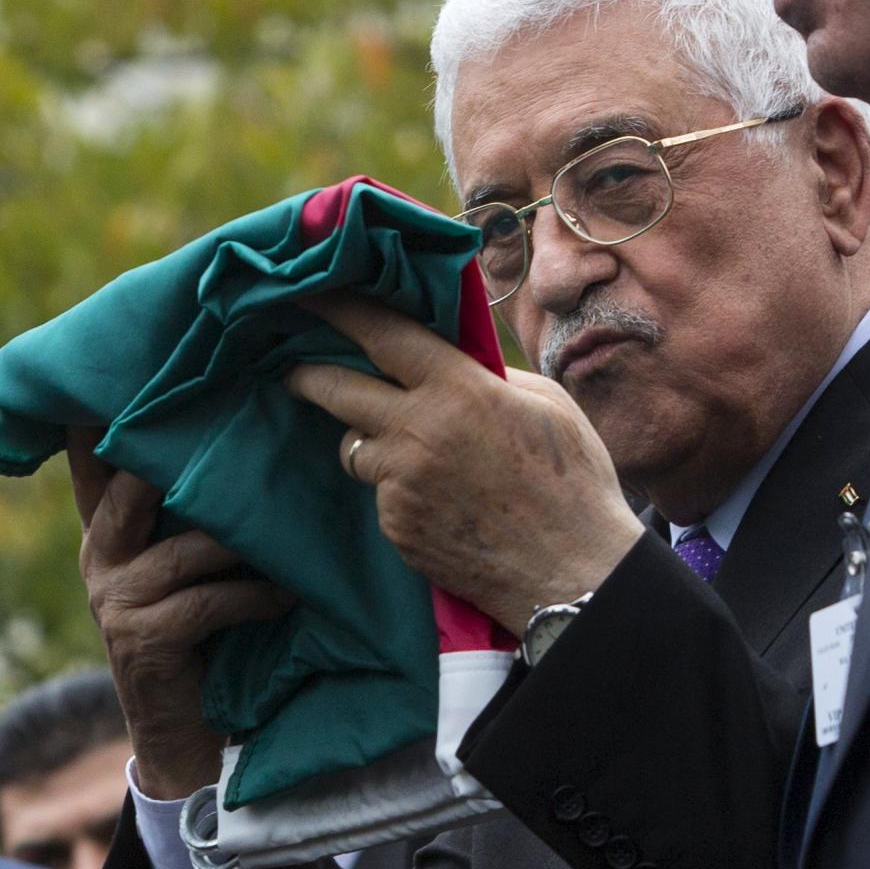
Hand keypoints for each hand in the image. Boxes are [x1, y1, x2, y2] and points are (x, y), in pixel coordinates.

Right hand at [66, 428, 293, 799]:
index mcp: (107, 530)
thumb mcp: (191, 566)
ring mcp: (115, 598)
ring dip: (245, 542)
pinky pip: (210, 600)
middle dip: (179, 456)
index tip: (136, 366)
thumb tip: (245, 436)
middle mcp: (100, 556)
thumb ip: (192, 514)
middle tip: (235, 426)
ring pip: (188, 547)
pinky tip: (286, 598)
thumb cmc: (204, 634)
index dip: (105, 414)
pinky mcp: (143, 638)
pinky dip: (256, 596)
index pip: (96, 460)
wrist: (185, 732)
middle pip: (133, 485)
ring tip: (290, 535)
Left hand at [287, 291, 644, 635]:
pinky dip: (399, 492)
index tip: (311, 295)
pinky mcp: (396, 527)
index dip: (340, 310)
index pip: (382, 335)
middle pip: (336, 390)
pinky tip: (442, 503)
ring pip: (356, 448)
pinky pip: (382, 495)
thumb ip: (492, 377)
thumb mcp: (548, 406)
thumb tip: (455, 364)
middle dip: (308, 375)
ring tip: (414, 455)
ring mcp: (401, 484)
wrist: (572, 573)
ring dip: (371, 442)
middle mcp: (418, 432)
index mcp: (459, 390)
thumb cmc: (574, 484)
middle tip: (295, 370)